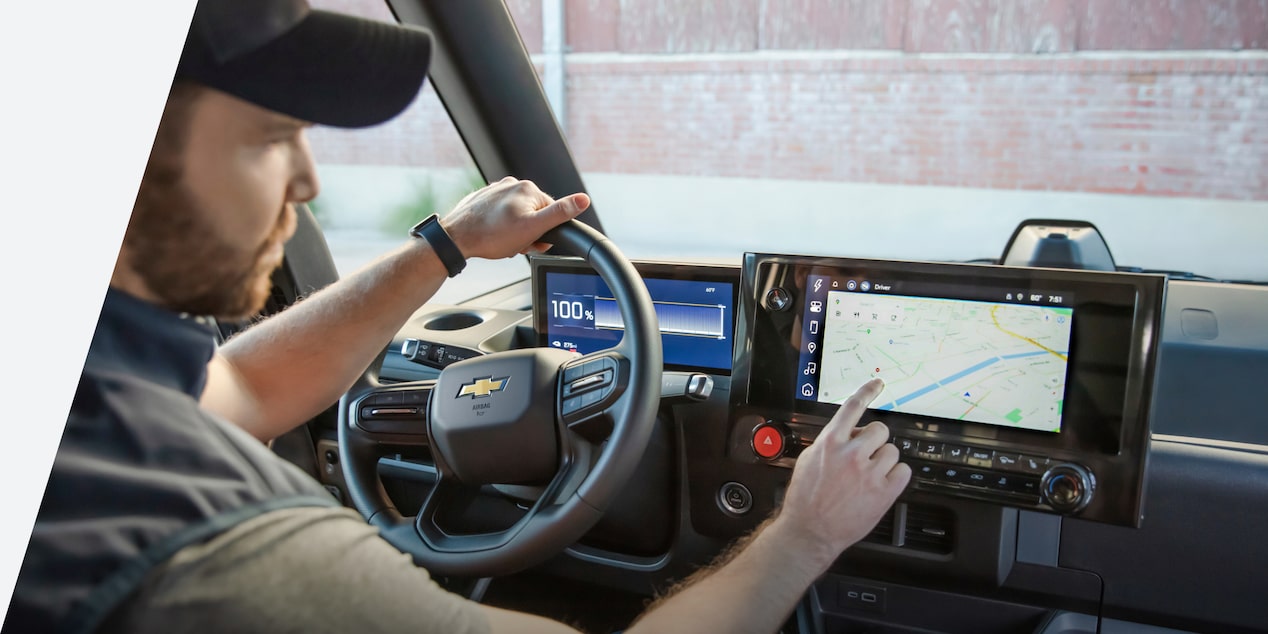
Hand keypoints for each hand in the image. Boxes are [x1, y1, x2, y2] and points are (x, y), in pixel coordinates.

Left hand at [441, 177, 589, 259]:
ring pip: (517, 215)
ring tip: (503, 241)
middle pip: (534, 213)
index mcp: (528, 188)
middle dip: (529, 232)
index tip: (533, 241)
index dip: (545, 232)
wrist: (457, 238)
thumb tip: (583, 200)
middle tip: (517, 244)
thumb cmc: (492, 235)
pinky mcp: (484, 199)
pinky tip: (493, 236)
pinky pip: (501, 214)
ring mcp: (496, 190)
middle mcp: (512, 183)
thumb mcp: (533, 228)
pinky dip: (500, 226)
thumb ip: (560, 214)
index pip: (551, 212)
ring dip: (515, 231)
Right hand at [772, 378, 910, 565]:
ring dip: (883, 461)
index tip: (878, 384)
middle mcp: (851, 454)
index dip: (867, 391)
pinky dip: (896, 477)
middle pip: (880, 430)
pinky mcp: (883, 492)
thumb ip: (830, 443)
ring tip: (868, 477)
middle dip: (874, 442)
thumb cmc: (805, 499)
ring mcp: (869, 473)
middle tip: (864, 457)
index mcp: (830, 442)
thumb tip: (848, 434)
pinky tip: (881, 485)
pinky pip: (903, 472)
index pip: (852, 407)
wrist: (809, 532)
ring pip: (892, 452)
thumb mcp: (809, 461)